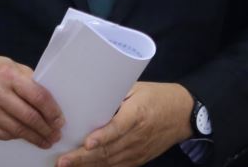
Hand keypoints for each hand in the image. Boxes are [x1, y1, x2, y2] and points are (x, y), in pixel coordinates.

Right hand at [0, 55, 63, 148]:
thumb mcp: (11, 66)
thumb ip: (29, 79)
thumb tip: (51, 99)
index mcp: (8, 75)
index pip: (37, 96)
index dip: (52, 111)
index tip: (60, 120)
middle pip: (28, 116)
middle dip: (45, 128)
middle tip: (56, 135)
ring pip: (16, 129)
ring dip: (33, 137)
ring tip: (45, 140)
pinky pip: (3, 135)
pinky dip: (17, 137)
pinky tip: (26, 137)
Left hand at [56, 82, 193, 166]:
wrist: (184, 114)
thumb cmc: (160, 96)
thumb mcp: (139, 88)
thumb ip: (116, 95)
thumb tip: (91, 98)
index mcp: (138, 114)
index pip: (118, 128)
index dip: (103, 136)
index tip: (87, 142)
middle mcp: (137, 136)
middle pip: (109, 150)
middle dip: (83, 157)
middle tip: (62, 161)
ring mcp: (138, 151)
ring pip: (110, 162)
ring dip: (87, 166)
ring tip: (66, 165)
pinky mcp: (139, 159)